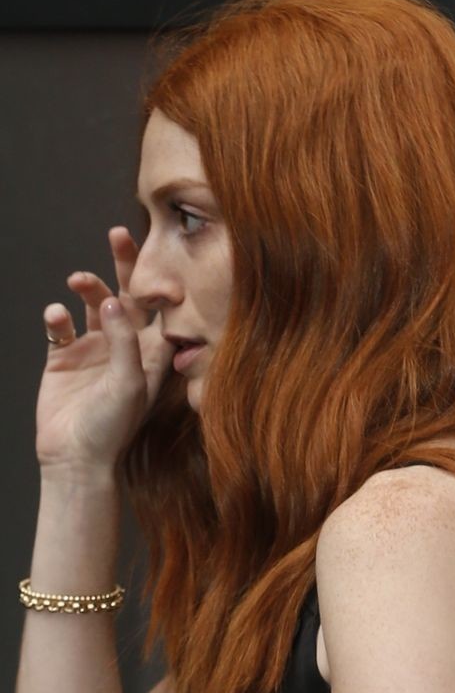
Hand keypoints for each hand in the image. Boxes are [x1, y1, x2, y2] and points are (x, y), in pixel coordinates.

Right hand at [37, 227, 173, 475]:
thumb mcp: (128, 383)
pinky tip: (56, 315)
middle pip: (127, 295)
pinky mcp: (62, 357)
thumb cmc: (113, 427)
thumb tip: (115, 301)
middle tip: (120, 234)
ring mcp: (93, 349)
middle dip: (124, 265)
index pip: (160, 308)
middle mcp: (125, 345)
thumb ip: (124, 341)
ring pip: (92, 304)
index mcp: (152, 351)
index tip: (158, 258)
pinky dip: (57, 315)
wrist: (75, 457)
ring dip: (87, 287)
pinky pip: (60, 326)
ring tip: (79, 281)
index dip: (160, 282)